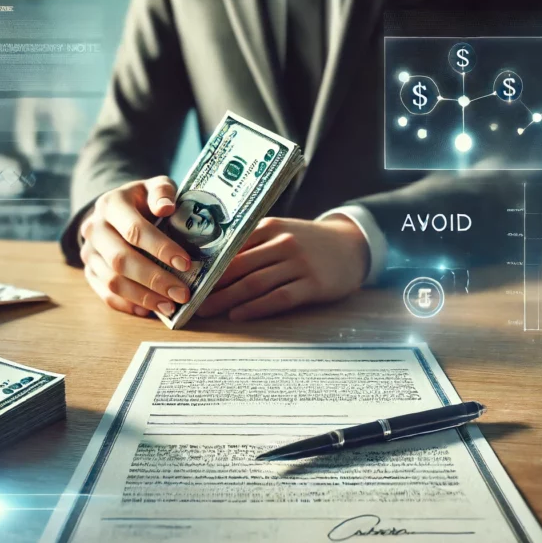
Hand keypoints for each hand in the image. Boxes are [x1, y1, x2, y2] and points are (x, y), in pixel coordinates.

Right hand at [79, 176, 191, 316]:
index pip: (134, 230)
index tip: (185, 263)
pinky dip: (128, 305)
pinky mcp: (89, 271)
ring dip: (143, 297)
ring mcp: (89, 252)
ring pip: (112, 281)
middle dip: (154, 279)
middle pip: (121, 260)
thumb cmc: (144, 200)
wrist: (118, 209)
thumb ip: (162, 192)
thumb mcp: (155, 187)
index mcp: (111, 204)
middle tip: (182, 293)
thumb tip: (166, 207)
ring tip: (170, 306)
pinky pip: (105, 294)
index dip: (160, 248)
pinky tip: (150, 310)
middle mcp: (94, 228)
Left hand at [196, 217, 368, 320]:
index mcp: (269, 227)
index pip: (232, 248)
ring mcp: (299, 264)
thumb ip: (252, 244)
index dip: (208, 265)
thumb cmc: (308, 242)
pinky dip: (256, 307)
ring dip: (227, 299)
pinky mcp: (313, 284)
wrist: (351, 246)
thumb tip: (213, 264)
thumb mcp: (281, 232)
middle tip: (191, 300)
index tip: (189, 279)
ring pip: (255, 283)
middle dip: (211, 286)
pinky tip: (238, 315)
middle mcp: (283, 243)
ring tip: (207, 310)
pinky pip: (278, 297)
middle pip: (239, 267)